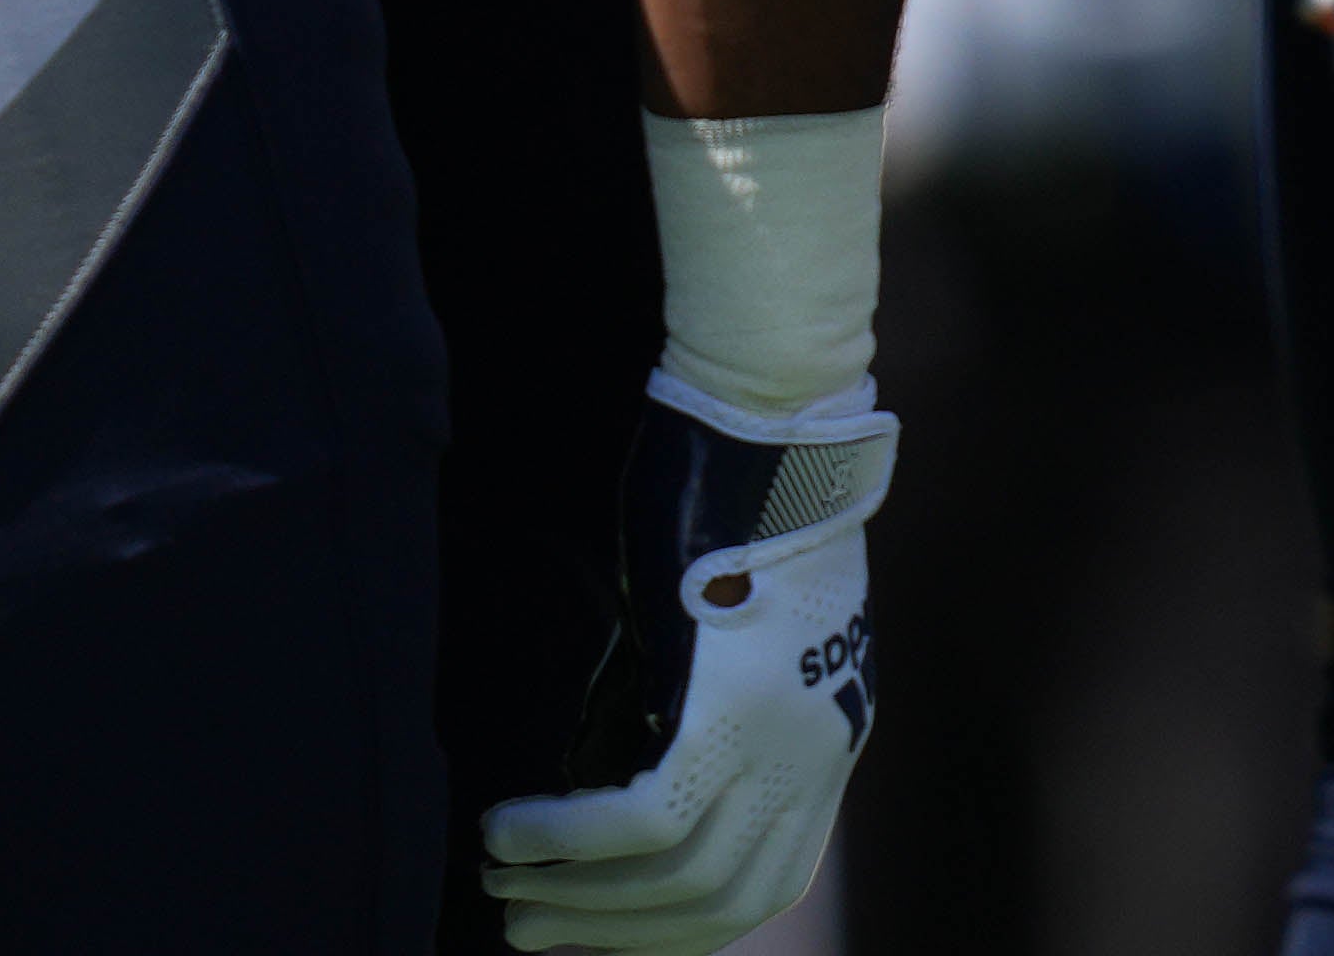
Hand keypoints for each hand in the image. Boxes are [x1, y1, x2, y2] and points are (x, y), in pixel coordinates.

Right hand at [485, 388, 891, 955]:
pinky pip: (638, 823)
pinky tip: (507, 831)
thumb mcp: (743, 637)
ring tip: (503, 885)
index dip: (676, 928)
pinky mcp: (730, 713)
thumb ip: (703, 713)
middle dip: (609, 931)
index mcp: (829, 741)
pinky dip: (563, 840)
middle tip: (526, 928)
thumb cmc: (740, 507)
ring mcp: (780, 741)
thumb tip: (611, 775)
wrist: (774, 429)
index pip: (761, 885)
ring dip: (573, 897)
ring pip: (671, 876)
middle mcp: (816, 756)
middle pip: (716, 901)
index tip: (601, 932)